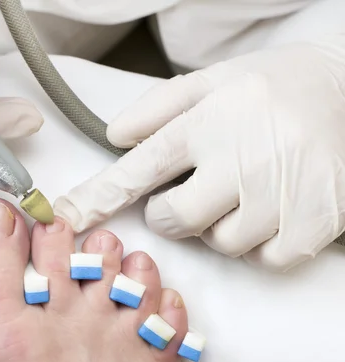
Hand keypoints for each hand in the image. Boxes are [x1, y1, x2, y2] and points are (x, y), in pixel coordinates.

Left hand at [54, 34, 344, 270]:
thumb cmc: (274, 87)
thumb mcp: (213, 81)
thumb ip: (158, 108)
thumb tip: (114, 137)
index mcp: (208, 123)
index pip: (139, 168)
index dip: (99, 197)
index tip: (67, 217)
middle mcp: (239, 160)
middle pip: (175, 219)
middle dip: (172, 213)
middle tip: (194, 191)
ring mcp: (278, 195)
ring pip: (221, 243)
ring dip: (221, 227)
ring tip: (245, 192)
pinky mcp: (314, 223)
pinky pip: (264, 259)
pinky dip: (260, 244)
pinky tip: (271, 210)